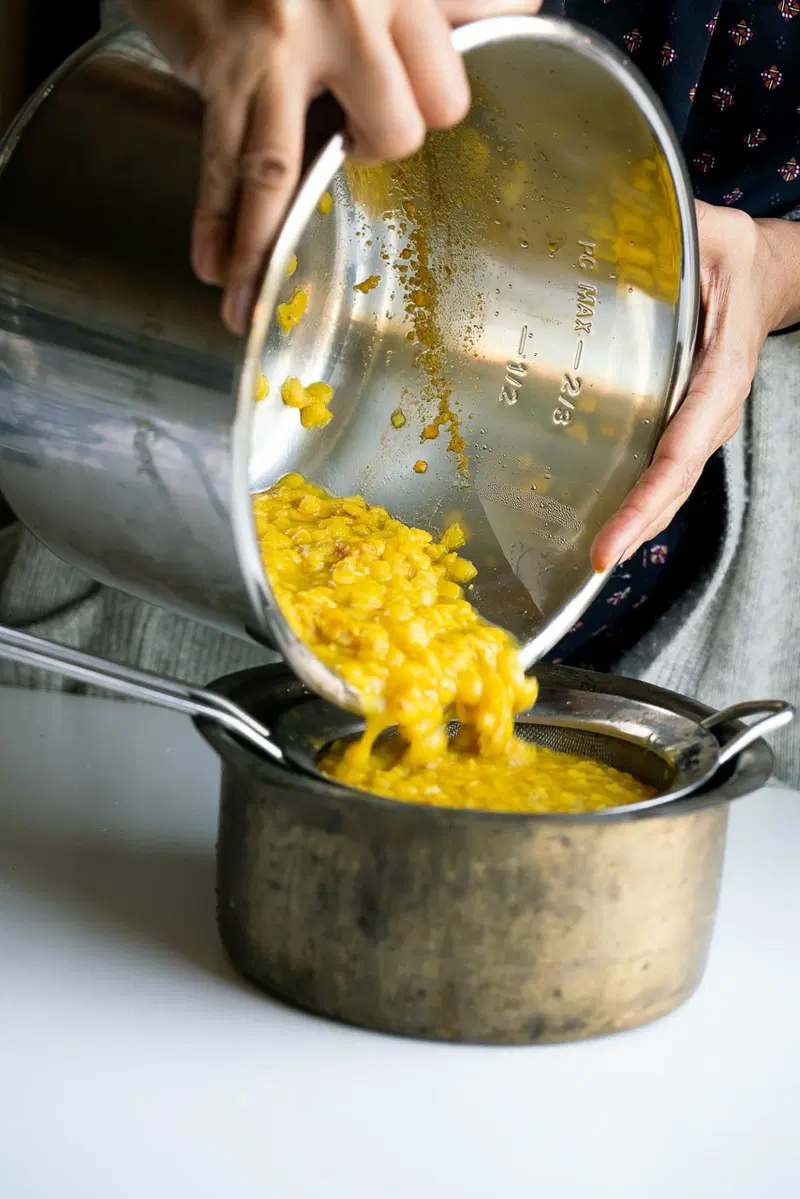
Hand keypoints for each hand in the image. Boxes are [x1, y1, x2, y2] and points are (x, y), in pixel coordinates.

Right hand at [122, 0, 541, 333]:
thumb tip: (521, 16)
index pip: (462, 69)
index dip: (438, 102)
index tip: (418, 102)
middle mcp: (356, 7)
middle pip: (409, 128)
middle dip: (382, 148)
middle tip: (351, 138)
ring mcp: (287, 42)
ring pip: (304, 167)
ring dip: (275, 242)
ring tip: (257, 293)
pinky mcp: (227, 64)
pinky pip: (230, 162)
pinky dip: (221, 223)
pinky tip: (217, 269)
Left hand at [591, 200, 799, 572]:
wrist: (764, 275)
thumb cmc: (732, 254)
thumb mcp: (711, 234)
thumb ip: (679, 240)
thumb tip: (629, 242)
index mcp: (721, 371)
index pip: (681, 448)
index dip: (647, 497)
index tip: (612, 540)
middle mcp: (715, 408)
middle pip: (677, 481)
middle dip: (637, 526)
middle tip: (595, 562)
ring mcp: (704, 420)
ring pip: (673, 483)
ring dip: (638, 521)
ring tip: (596, 556)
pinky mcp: (688, 421)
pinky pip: (666, 468)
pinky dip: (640, 499)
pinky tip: (608, 520)